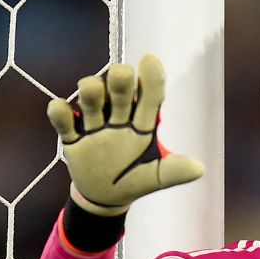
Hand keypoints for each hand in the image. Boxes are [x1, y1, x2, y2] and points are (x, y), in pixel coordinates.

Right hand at [45, 55, 203, 216]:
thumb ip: (175, 170)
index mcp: (142, 122)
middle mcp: (118, 116)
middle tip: (123, 76)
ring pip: (90, 96)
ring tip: (91, 94)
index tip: (150, 60)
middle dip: (120, 80)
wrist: (104, 198)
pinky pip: (62, 118)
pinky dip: (60, 112)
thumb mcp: (156, 178)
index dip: (151, 77)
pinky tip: (62, 108)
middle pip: (119, 87)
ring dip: (91, 91)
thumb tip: (199, 169)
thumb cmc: (134, 180)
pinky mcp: (72, 137)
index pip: (150, 94)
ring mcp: (95, 125)